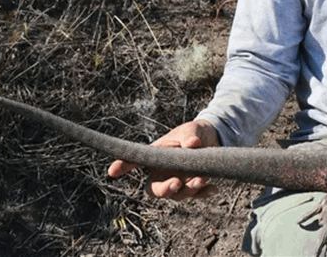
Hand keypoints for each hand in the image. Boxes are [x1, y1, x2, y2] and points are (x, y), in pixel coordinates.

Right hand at [107, 119, 221, 199]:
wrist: (213, 139)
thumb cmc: (194, 133)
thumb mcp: (191, 130)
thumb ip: (189, 135)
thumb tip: (192, 144)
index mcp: (155, 155)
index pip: (135, 161)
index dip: (123, 166)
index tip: (112, 171)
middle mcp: (162, 172)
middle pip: (154, 189)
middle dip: (163, 190)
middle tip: (175, 184)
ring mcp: (177, 181)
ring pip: (176, 195)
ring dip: (188, 190)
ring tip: (200, 179)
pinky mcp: (192, 187)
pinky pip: (196, 195)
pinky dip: (204, 193)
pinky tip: (214, 188)